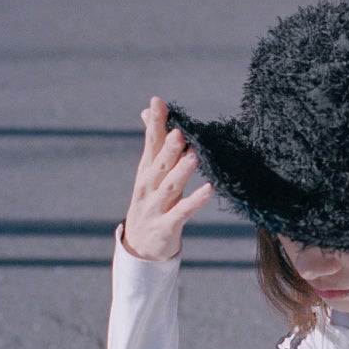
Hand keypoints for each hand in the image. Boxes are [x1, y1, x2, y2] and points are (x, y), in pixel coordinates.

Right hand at [121, 97, 211, 255]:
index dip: (154, 123)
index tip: (157, 102)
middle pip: (158, 163)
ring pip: (170, 186)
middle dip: (167, 147)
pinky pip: (182, 212)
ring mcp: (156, 207)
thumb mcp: (149, 172)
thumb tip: (148, 111)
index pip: (150, 142)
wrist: (139, 247)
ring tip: (194, 155)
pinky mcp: (166, 226)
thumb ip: (153, 143)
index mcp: (146, 170)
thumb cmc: (150, 202)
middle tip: (179, 131)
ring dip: (182, 171)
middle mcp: (149, 186)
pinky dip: (195, 200)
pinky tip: (209, 189)